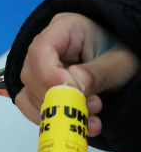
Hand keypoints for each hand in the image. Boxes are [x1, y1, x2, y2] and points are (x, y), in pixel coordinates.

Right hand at [14, 12, 139, 136]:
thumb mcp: (119, 61)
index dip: (51, 75)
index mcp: (63, 29)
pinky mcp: (39, 84)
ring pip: (29, 92)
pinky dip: (46, 116)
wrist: (122, 59)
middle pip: (32, 74)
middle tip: (91, 109)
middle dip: (59, 98)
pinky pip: (28, 103)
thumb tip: (73, 84)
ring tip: (91, 119)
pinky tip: (73, 122)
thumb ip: (98, 73)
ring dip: (57, 111)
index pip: (40, 50)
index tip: (75, 95)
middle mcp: (44, 46)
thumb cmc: (122, 52)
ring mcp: (38, 66)